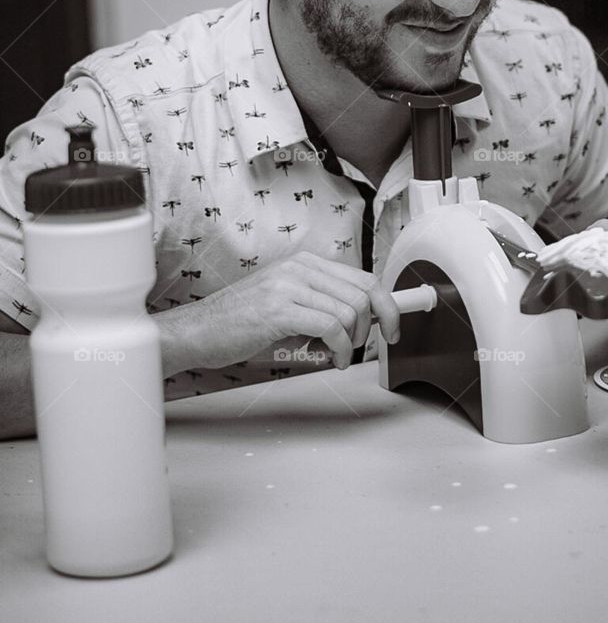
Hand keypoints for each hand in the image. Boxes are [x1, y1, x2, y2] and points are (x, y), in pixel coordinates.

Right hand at [184, 233, 401, 371]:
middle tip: (364, 347)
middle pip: (365, 292)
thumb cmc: (240, 324)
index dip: (388, 303)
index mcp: (303, 264)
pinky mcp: (279, 309)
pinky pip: (331, 326)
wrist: (197, 332)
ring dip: (354, 342)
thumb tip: (362, 323)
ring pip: (351, 310)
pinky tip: (332, 359)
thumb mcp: (287, 306)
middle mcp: (299, 268)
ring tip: (337, 354)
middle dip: (376, 325)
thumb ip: (321, 306)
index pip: (362, 277)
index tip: (394, 325)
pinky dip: (341, 349)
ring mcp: (288, 285)